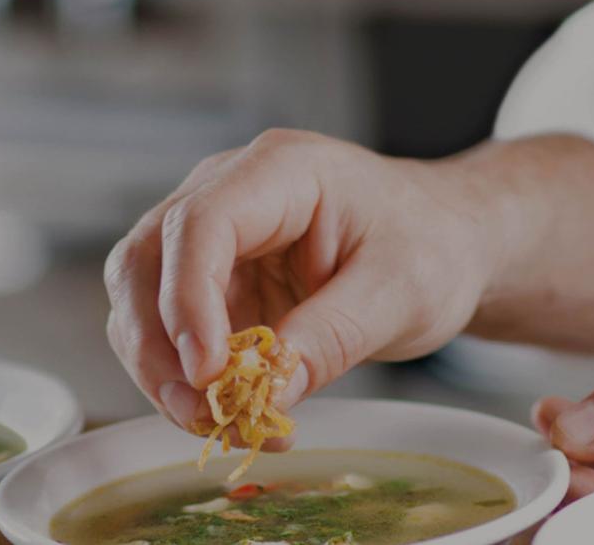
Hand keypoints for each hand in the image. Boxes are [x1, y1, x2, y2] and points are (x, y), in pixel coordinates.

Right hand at [104, 129, 497, 437]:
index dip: (187, 298)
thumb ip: (333, 337)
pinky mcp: (224, 280)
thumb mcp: (400, 291)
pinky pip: (179, 328)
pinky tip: (230, 411)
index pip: (202, 223)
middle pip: (149, 259)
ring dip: (164, 368)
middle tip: (199, 411)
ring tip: (219, 422)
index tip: (208, 370)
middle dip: (157, 343)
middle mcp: (234, 193)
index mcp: (281, 171)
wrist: (445, 243)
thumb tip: (267, 394)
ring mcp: (223, 238)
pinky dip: (189, 376)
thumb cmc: (432, 244)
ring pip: (147, 298)